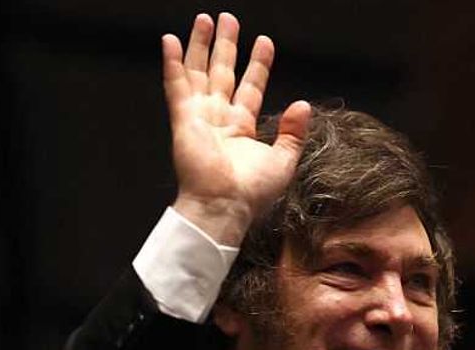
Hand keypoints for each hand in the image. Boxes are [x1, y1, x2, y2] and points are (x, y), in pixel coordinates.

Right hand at [162, 13, 310, 245]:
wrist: (225, 205)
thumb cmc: (251, 192)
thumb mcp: (283, 160)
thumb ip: (293, 133)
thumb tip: (304, 106)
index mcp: (241, 128)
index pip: (250, 87)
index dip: (258, 64)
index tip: (264, 42)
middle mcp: (218, 119)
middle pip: (222, 73)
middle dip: (226, 45)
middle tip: (228, 19)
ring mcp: (199, 117)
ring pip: (199, 72)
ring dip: (200, 45)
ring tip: (204, 19)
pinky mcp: (183, 120)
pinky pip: (176, 86)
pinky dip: (172, 63)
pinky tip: (170, 41)